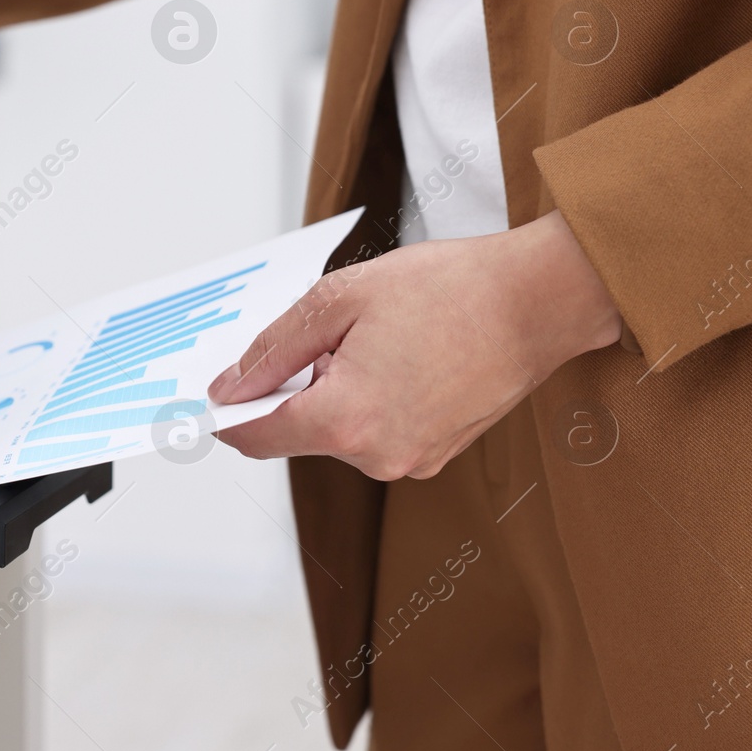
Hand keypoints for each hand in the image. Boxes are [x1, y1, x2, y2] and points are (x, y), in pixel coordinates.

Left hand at [208, 211, 623, 479]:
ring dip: (337, 390)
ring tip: (377, 337)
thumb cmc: (453, 290)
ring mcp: (412, 460)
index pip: (257, 435)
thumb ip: (274, 350)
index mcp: (348, 420)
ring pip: (339, 430)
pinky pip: (378, 431)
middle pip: (298, 431)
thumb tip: (231, 386)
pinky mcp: (436, 453)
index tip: (210, 395)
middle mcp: (378, 455)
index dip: (227, 412)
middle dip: (294, 387)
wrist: (541, 300)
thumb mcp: (339, 300)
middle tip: (324, 334)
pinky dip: (372, 398)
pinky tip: (400, 355)